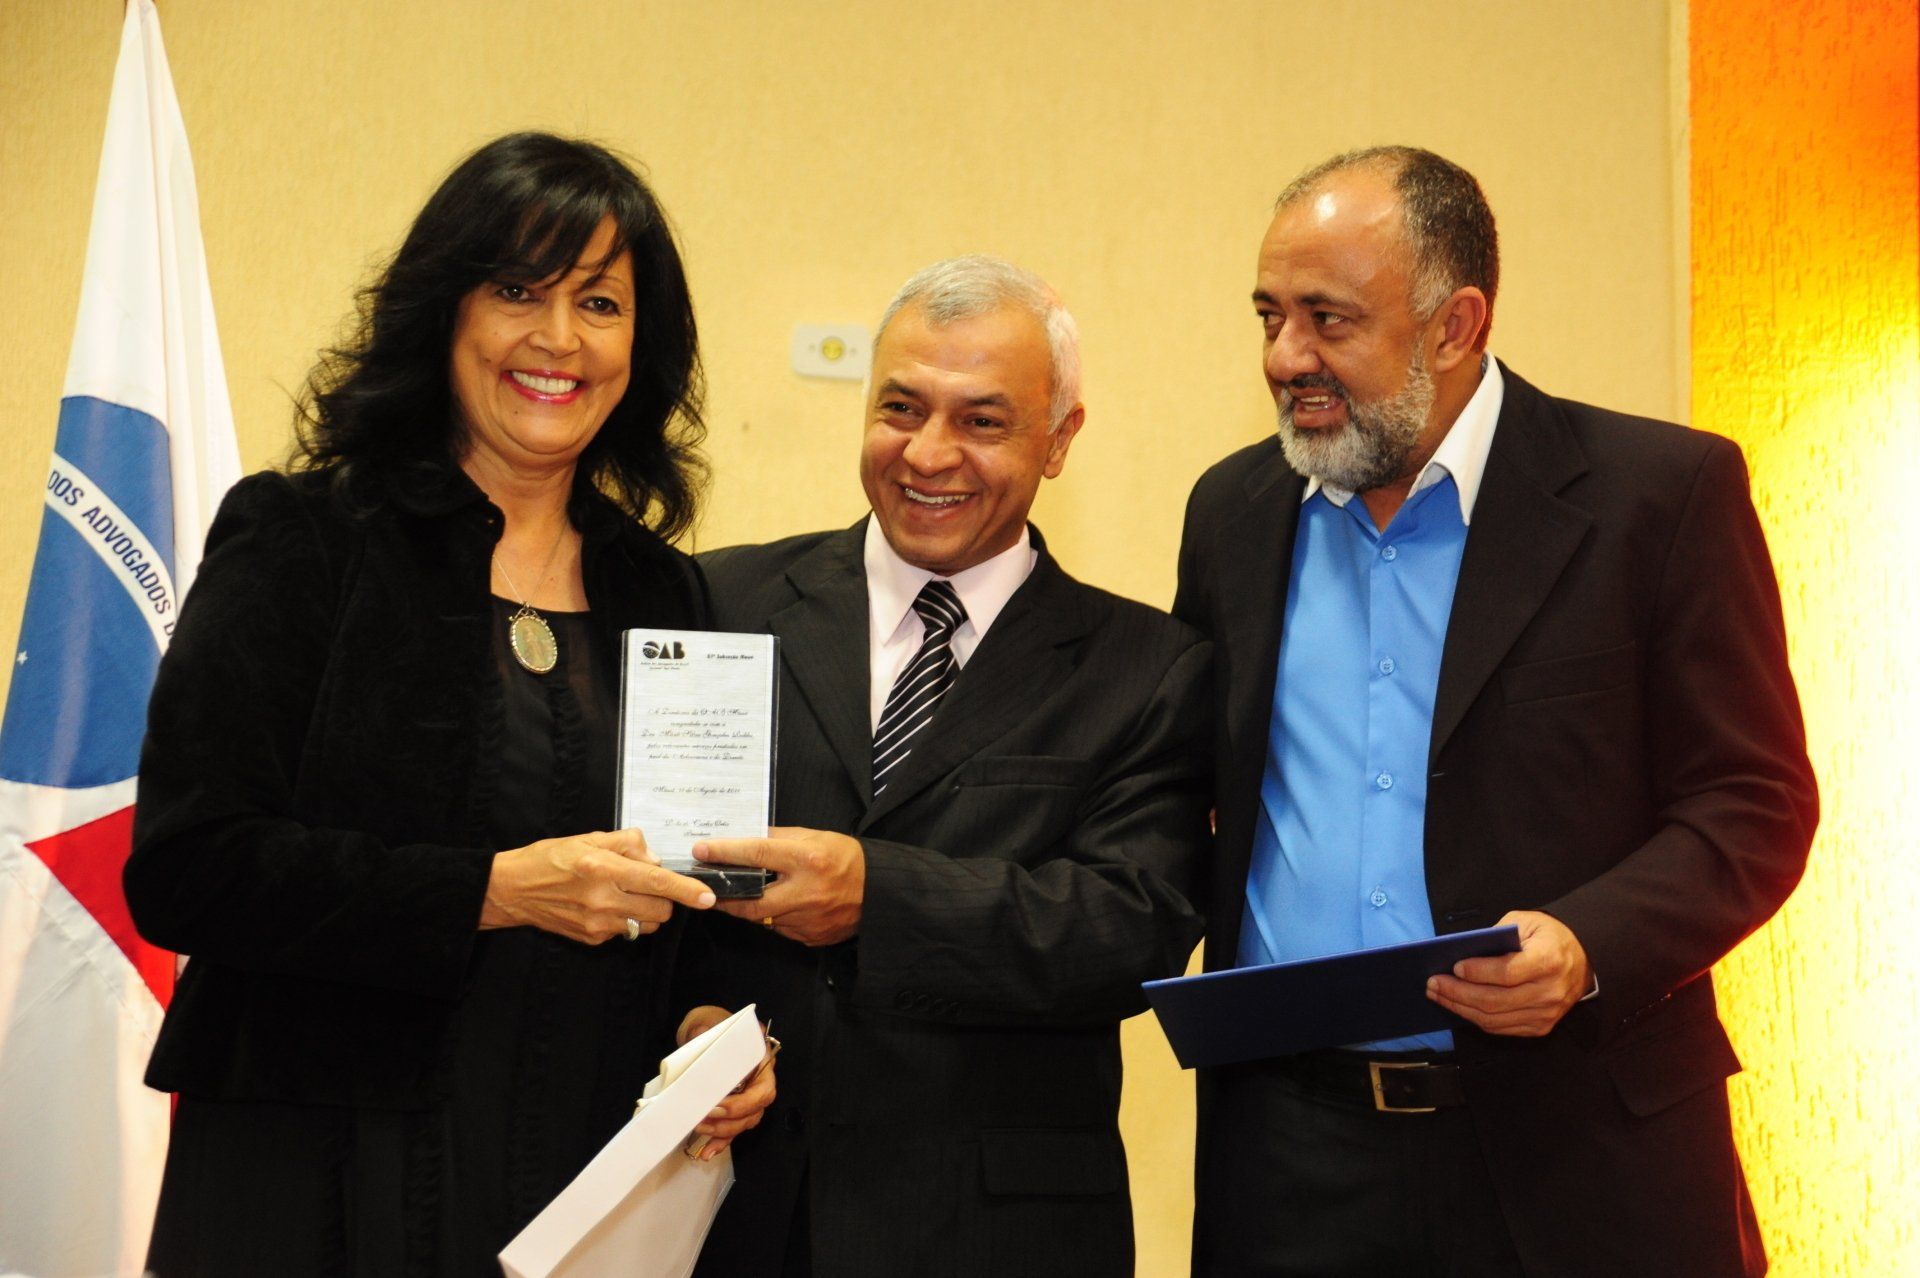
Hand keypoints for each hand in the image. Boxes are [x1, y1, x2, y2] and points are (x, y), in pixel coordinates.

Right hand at [480, 829, 714, 944]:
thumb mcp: (589, 838)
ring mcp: (597, 924)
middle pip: (659, 909)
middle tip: (648, 884)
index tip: (707, 897)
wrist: (513, 890)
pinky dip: (626, 919)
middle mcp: (602, 899)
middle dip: (665, 898)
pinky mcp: (592, 939)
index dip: (686, 890)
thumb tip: (655, 860)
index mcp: (603, 869)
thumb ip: (628, 844)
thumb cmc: (551, 858)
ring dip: (648, 911)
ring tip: (626, 894)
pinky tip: (606, 906)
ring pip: (647, 924)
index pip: (657, 882)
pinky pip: (625, 931)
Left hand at [677, 1005, 777, 1160]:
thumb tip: (701, 1035)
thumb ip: (705, 1028)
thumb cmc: (711, 1023)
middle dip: (731, 1119)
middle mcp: (759, 1076)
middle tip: (704, 1119)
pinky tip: (707, 1151)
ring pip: (746, 1121)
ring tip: (701, 1130)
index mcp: (759, 1055)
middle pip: (756, 1107)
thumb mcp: (706, 1020)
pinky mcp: (734, 1106)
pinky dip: (721, 1141)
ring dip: (724, 1131)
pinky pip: (734, 1128)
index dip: (744, 1100)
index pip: (763, 1083)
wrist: (705, 1027)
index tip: (718, 1105)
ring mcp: (748, 1093)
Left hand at [694, 827, 865, 945]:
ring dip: (749, 907)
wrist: (879, 892)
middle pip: (750, 901)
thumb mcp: (816, 836)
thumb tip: (746, 837)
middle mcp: (805, 892)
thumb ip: (780, 838)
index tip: (701, 849)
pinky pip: (779, 929)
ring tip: (739, 895)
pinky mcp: (810, 937)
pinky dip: (771, 918)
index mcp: (807, 859)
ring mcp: (807, 920)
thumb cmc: (847, 858)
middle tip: (706, 889)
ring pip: (763, 918)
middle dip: (724, 896)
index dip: (725, 852)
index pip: (757, 854)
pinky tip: (774, 907)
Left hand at [1426, 910, 1590, 1036]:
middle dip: (1458, 993)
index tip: (1455, 966)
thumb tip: (1462, 953)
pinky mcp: (1541, 1027)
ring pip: (1494, 1019)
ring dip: (1460, 1008)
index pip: (1507, 973)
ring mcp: (1546, 1014)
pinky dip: (1476, 1018)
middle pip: (1495, 1000)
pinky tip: (1458, 1006)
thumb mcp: (1526, 921)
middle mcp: (1549, 991)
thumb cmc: (1548, 937)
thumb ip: (1497, 935)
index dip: (1478, 972)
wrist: (1584, 959)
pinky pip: (1502, 1028)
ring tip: (1438, 995)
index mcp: (1548, 960)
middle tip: (1433, 983)